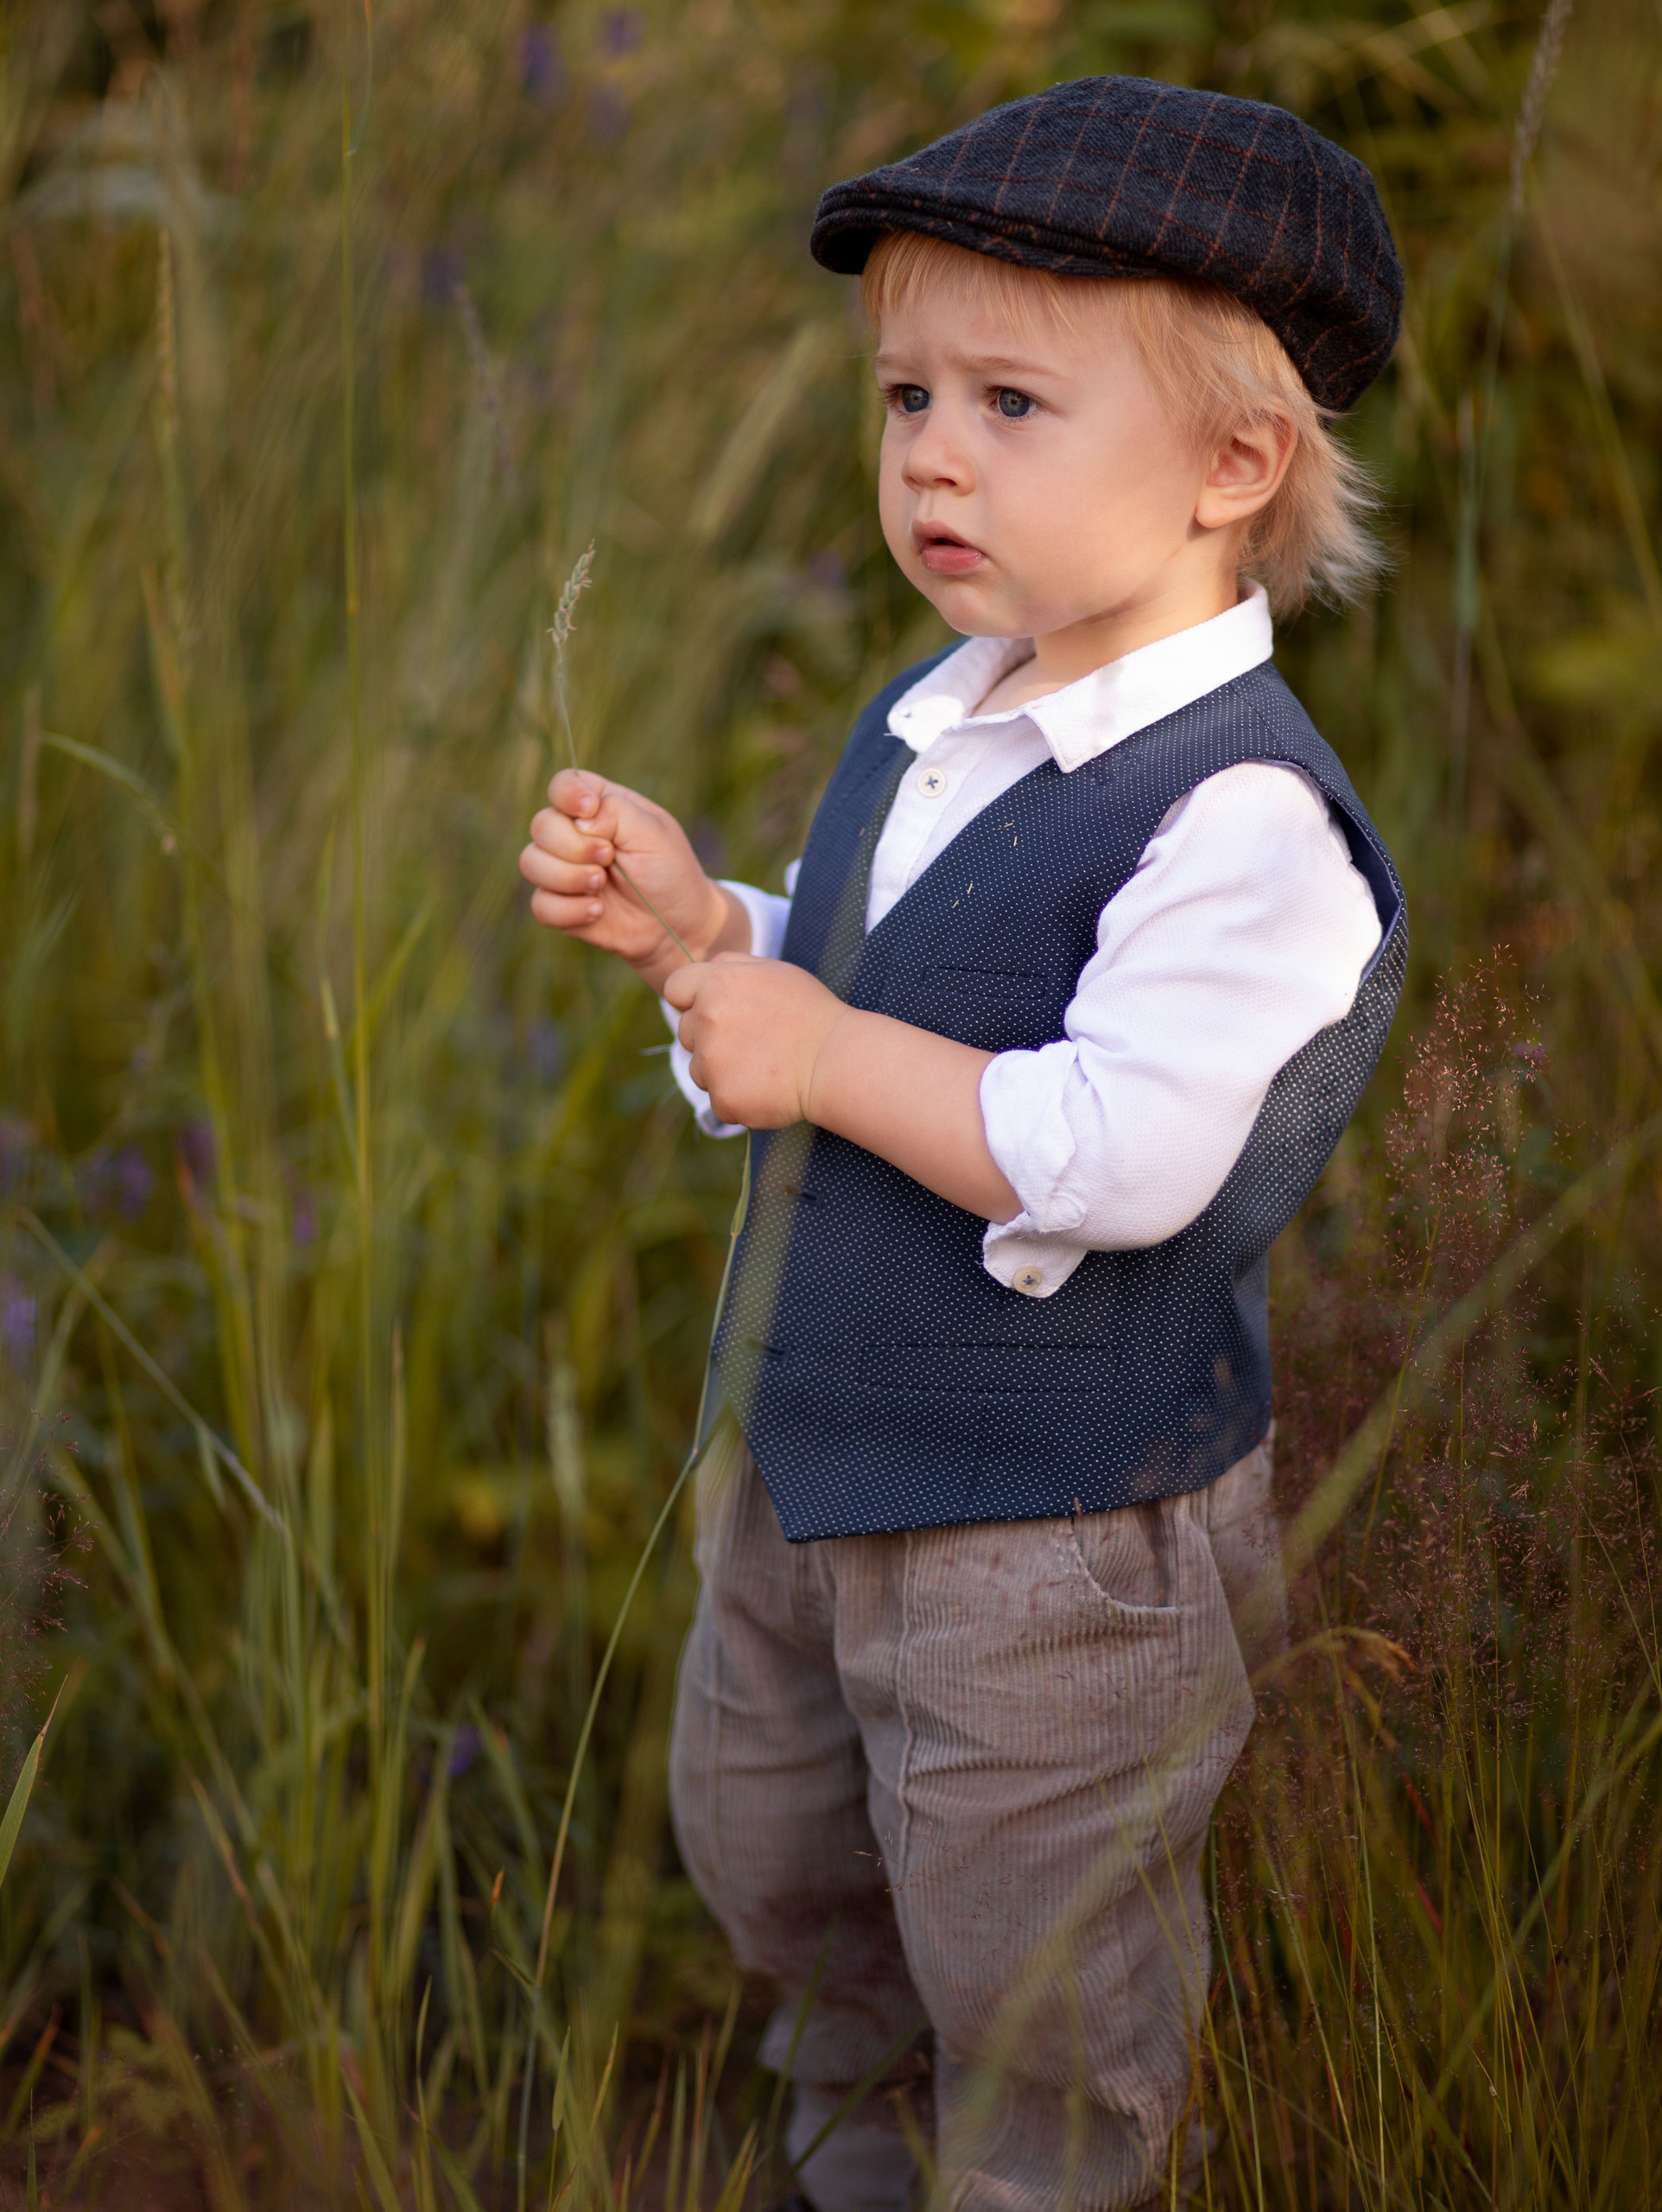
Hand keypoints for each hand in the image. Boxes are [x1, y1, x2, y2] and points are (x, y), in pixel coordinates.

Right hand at [519, 770, 748, 991]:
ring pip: (531, 863)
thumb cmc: (670, 872)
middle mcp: (574, 834)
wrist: (676, 925)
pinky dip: (568, 910)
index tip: (590, 809)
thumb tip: (581, 819)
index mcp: (599, 806)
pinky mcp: (559, 905)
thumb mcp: (654, 833)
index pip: (562, 785)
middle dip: (574, 845)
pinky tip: (597, 911)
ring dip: (568, 877)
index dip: (568, 794)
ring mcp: (562, 870)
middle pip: (541, 825)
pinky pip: (539, 904)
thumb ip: (617, 812)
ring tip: (601, 885)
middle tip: (609, 858)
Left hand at [663, 956, 846, 1129]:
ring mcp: (712, 1062)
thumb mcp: (774, 970)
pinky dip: (739, 1099)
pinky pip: (719, 1100)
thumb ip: (731, 965)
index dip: (692, 1001)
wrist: (836, 1060)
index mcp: (717, 983)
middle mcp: (707, 1020)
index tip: (714, 1011)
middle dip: (710, 1038)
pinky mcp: (723, 1097)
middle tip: (752, 1042)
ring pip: (699, 1070)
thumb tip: (706, 971)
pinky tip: (766, 1088)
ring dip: (722, 1071)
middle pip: (686, 1033)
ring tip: (762, 1066)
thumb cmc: (810, 1013)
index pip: (676, 989)